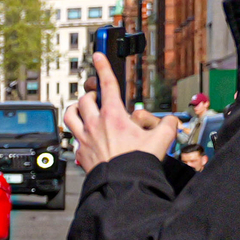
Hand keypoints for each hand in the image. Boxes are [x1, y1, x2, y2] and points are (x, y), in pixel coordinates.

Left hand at [65, 55, 174, 172]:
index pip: (108, 85)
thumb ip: (168, 125)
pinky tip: (85, 136)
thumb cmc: (138, 162)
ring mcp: (84, 138)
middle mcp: (94, 124)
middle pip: (85, 99)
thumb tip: (169, 121)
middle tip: (97, 96)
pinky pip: (73, 137)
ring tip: (83, 110)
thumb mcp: (161, 139)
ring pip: (70, 114)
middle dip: (91, 94)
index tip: (98, 56)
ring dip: (76, 109)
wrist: (123, 184)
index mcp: (113, 116)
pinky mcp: (80, 152)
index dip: (103, 67)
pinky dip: (78, 133)